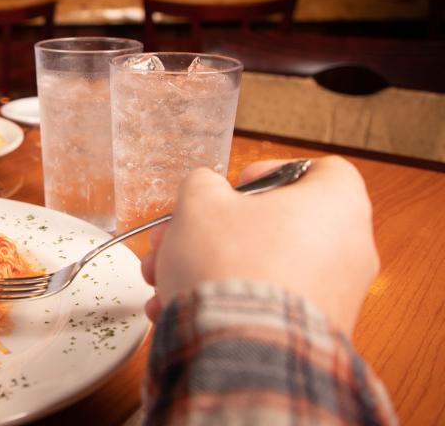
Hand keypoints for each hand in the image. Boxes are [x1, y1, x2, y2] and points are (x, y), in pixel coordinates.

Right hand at [140, 156, 378, 335]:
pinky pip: (269, 305)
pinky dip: (229, 301)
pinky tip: (182, 307)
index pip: (321, 170)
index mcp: (338, 204)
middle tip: (182, 235)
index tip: (237, 188)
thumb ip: (204, 184)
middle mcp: (350, 251)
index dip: (271, 172)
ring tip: (168, 277)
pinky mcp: (316, 334)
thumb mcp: (199, 202)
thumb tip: (207, 190)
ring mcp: (337, 297)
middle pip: (278, 224)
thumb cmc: (230, 265)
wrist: (241, 348)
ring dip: (213, 266)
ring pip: (266, 266)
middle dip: (218, 229)